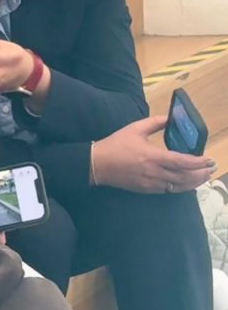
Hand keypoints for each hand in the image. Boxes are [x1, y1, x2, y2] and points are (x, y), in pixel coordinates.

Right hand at [92, 116, 214, 193]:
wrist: (97, 164)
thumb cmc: (115, 145)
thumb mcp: (134, 129)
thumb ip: (154, 123)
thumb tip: (170, 118)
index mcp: (152, 156)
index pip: (182, 162)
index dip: (198, 162)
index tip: (209, 160)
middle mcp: (154, 172)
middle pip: (185, 177)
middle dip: (201, 174)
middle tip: (211, 169)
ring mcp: (151, 183)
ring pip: (179, 186)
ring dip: (194, 183)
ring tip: (203, 177)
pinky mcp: (146, 189)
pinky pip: (169, 190)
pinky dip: (181, 187)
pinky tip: (186, 183)